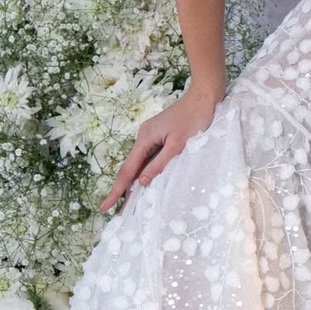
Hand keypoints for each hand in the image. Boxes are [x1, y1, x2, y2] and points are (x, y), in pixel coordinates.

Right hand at [99, 86, 222, 212]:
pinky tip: (144, 183)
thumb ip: (160, 164)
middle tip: (115, 213)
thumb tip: (141, 182)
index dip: (117, 190)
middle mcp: (144, 137)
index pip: (128, 170)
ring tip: (128, 204)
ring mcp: (151, 136)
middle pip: (130, 168)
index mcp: (145, 138)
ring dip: (133, 182)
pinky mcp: (160, 136)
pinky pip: (148, 158)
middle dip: (122, 190)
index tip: (105, 207)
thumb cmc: (195, 119)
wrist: (205, 96)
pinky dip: (144, 172)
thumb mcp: (179, 145)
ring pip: (139, 163)